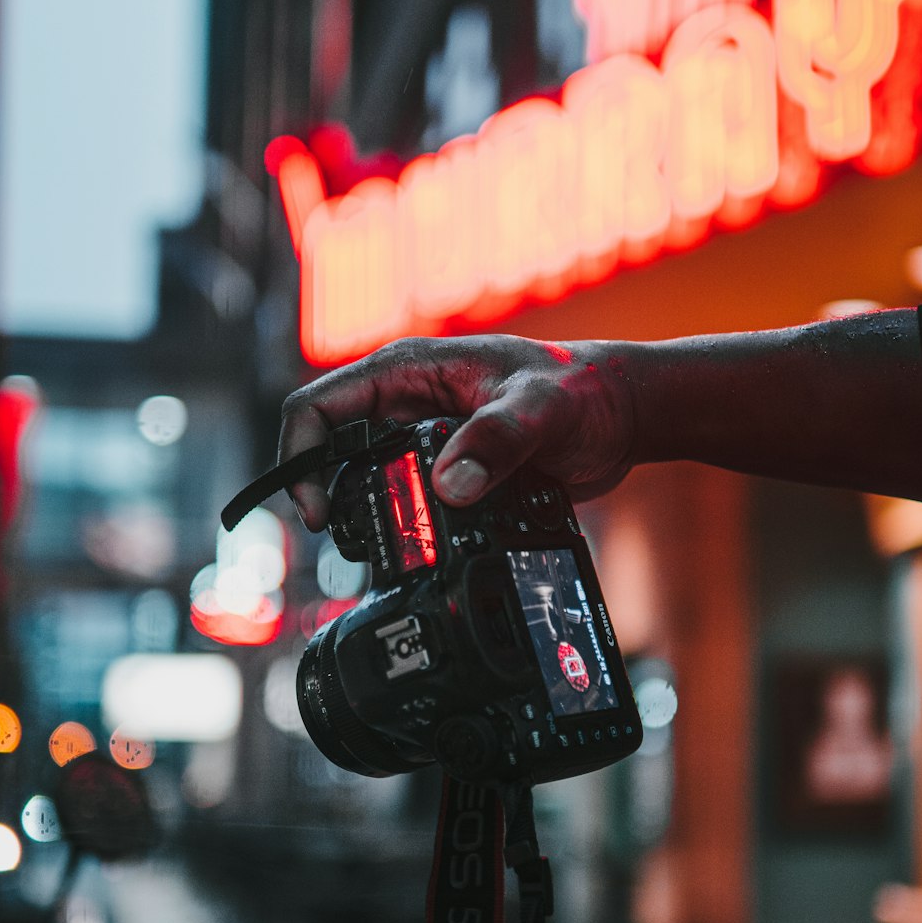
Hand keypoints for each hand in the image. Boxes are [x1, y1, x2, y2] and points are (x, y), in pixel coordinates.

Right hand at [278, 335, 640, 528]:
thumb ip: (497, 440)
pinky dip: (404, 526)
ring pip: (366, 479)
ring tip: (383, 552)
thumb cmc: (584, 390)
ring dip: (366, 515)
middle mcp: (407, 402)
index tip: (318, 511)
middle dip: (329, 495)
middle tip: (349, 541)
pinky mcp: (448, 468)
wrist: (622, 414)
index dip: (299, 457)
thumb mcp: (541, 409)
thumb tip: (452, 485)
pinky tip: (420, 551)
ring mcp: (426, 438)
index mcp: (409, 370)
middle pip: (331, 450)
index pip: (317, 406)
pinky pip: (404, 498)